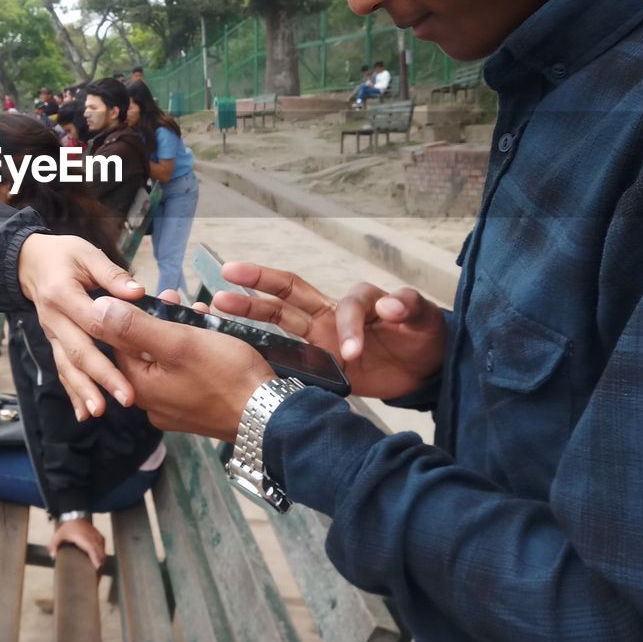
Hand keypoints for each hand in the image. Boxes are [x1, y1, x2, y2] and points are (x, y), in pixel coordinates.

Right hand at [17, 233, 144, 420]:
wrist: (29, 263)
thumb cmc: (64, 256)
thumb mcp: (87, 255)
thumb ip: (112, 275)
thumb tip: (138, 293)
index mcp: (63, 294)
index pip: (92, 320)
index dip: (116, 338)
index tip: (141, 355)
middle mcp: (54, 319)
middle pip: (79, 351)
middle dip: (102, 377)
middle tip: (126, 397)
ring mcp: (51, 334)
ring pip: (67, 366)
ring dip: (83, 391)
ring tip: (100, 412)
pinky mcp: (54, 343)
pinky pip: (62, 370)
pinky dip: (72, 393)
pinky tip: (83, 414)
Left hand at [49, 518, 106, 569]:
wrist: (75, 515)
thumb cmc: (68, 527)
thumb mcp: (59, 535)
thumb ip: (54, 545)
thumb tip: (53, 556)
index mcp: (83, 537)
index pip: (91, 548)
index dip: (95, 557)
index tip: (98, 566)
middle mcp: (91, 536)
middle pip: (99, 550)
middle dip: (100, 561)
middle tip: (98, 572)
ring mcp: (96, 535)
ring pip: (102, 547)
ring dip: (102, 557)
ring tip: (100, 567)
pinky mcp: (98, 534)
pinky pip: (103, 543)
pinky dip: (102, 551)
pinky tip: (101, 557)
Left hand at [91, 295, 275, 439]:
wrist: (270, 416)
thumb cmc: (226, 376)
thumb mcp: (179, 342)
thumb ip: (134, 326)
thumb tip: (95, 308)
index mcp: (140, 388)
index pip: (118, 343)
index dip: (133, 313)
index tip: (153, 293)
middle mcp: (151, 404)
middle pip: (143, 351)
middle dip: (159, 320)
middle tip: (177, 297)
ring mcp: (174, 410)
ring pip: (166, 361)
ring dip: (179, 333)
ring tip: (199, 312)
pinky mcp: (195, 411)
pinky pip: (184, 375)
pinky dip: (192, 353)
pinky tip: (210, 336)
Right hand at [211, 263, 446, 399]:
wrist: (423, 368)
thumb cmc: (423, 334)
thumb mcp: (424, 317)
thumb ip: (408, 306)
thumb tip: (388, 307)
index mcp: (357, 301)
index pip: (345, 307)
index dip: (349, 327)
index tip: (355, 352)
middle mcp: (331, 314)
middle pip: (289, 292)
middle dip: (259, 282)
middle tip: (229, 273)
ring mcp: (321, 338)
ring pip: (279, 318)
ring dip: (250, 309)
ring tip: (219, 302)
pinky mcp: (318, 363)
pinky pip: (286, 355)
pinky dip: (263, 353)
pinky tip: (236, 350)